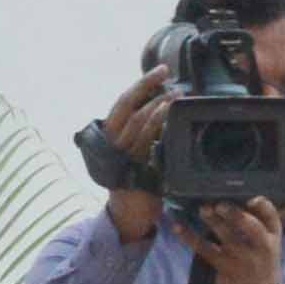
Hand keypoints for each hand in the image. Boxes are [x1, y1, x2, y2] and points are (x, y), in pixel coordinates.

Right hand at [97, 72, 173, 242]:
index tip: (160, 71)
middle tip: (166, 74)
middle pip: (127, 106)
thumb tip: (163, 100)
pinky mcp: (135, 169)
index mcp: (109, 134)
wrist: (129, 212)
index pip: (123, 102)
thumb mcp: (133, 148)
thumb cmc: (134, 176)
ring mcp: (122, 156)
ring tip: (174, 94)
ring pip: (138, 123)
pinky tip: (170, 117)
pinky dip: (158, 127)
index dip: (141, 85)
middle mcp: (112, 142)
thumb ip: (141, 129)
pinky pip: (148, 144)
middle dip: (146, 86)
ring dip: (158, 105)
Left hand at [184, 195, 284, 283]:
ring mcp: (242, 259)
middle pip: (251, 226)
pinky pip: (205, 250)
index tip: (252, 197)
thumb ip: (257, 227)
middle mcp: (261, 247)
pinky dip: (190, 237)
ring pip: (227, 236)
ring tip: (203, 209)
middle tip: (220, 204)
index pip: (272, 218)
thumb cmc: (262, 267)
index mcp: (272, 238)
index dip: (263, 205)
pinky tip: (178, 227)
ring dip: (214, 221)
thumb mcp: (269, 248)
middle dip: (235, 214)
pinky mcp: (224, 268)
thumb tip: (231, 201)